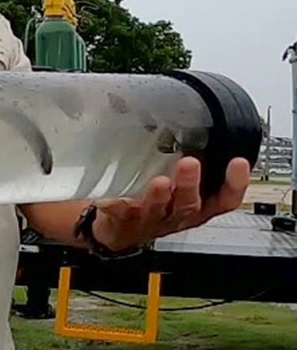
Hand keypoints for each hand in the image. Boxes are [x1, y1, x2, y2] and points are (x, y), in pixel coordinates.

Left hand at [92, 156, 250, 251]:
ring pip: (158, 209)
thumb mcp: (174, 184)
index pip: (223, 199)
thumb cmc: (149, 201)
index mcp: (194, 205)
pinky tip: (111, 197)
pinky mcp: (122, 222)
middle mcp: (175, 215)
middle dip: (190, 184)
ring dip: (159, 196)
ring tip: (159, 182)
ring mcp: (149, 220)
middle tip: (190, 164)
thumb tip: (186, 120)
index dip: (235, 184)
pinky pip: (120, 213)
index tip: (238, 162)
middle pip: (189, 204)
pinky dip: (116, 205)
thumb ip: (182, 160)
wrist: (116, 229)